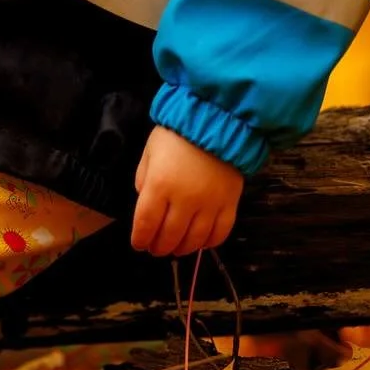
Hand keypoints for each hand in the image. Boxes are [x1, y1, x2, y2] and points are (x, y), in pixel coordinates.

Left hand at [130, 125, 243, 255]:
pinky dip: (209, 243)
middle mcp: (184, 199)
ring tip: (176, 249)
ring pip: (194, 239)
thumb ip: (144, 179)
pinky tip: (201, 243)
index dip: (141, 239)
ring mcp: (209, 204)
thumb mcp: (150, 151)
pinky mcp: (230, 204)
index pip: (146, 223)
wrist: (216, 120)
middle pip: (170, 236)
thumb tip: (145, 202)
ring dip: (182, 249)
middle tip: (156, 249)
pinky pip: (221, 232)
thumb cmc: (177, 133)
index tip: (139, 244)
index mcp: (160, 184)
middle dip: (159, 247)